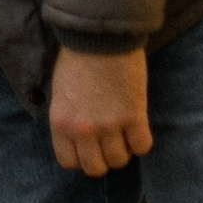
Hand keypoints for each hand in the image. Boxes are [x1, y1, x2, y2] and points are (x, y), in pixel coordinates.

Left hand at [48, 46, 150, 176]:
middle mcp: (82, 129)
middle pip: (96, 168)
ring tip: (125, 130)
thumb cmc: (78, 58)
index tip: (90, 145)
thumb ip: (68, 120)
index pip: (69, 162)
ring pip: (120, 160)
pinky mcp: (133, 116)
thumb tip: (79, 140)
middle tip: (110, 140)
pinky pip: (142, 146)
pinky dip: (141, 140)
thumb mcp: (61, 93)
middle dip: (104, 157)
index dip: (82, 156)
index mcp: (60, 122)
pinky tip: (138, 125)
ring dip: (124, 148)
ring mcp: (108, 125)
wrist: (101, 35)